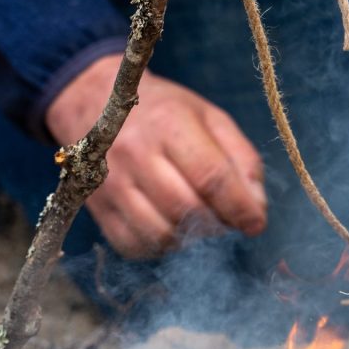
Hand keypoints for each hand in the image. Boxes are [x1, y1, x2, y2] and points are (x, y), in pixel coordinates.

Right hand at [46, 54, 266, 257]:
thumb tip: (257, 208)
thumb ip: (242, 160)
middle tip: (226, 219)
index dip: (240, 208)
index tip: (255, 223)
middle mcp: (134, 153)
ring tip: (198, 220)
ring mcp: (109, 183)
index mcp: (169, 124)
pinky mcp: (95, 207)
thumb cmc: (165, 113)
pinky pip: (134, 245)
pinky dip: (161, 246)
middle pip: (186, 209)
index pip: (211, 177)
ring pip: (161, 233)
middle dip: (216, 223)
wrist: (91, 102)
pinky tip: (169, 226)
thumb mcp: (211, 119)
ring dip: (190, 238)